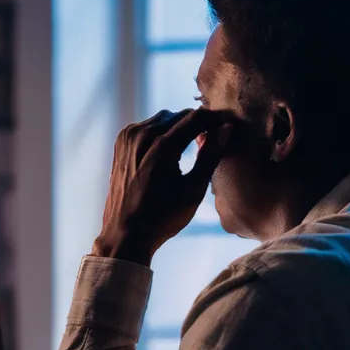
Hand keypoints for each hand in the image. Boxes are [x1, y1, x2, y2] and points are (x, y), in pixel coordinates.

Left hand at [93, 109, 232, 265]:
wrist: (125, 233)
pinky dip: (160, 133)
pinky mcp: (121, 143)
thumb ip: (210, 156)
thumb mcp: (193, 190)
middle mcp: (142, 136)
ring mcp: (128, 138)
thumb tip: (226, 128)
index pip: (195, 119)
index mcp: (162, 147)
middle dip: (196, 123)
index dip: (214, 119)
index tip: (228, 124)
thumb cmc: (162, 217)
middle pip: (178, 116)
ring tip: (191, 145)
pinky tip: (167, 151)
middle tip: (212, 137)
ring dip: (178, 127)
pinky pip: (146, 127)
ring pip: (162, 119)